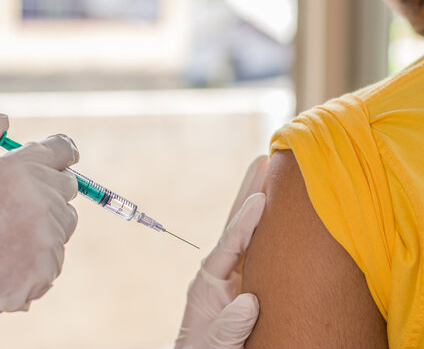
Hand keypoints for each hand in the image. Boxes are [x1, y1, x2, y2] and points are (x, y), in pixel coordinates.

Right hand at [0, 114, 78, 340]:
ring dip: (46, 223)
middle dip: (49, 189)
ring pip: (64, 221)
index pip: (63, 150)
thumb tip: (4, 120)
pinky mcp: (47, 268)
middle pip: (67, 187)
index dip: (61, 153)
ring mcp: (48, 237)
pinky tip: (9, 259)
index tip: (60, 158)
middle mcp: (43, 201)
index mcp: (23, 169)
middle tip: (16, 204)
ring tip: (6, 235)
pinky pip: (56, 254)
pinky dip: (40, 256)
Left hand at [174, 156, 267, 348]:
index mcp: (208, 279)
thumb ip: (228, 325)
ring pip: (249, 229)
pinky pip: (260, 245)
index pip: (228, 244)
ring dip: (261, 199)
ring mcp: (235, 269)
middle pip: (236, 224)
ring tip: (273, 170)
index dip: (244, 222)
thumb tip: (248, 302)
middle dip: (248, 192)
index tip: (259, 198)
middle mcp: (221, 267)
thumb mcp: (214, 342)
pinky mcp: (247, 276)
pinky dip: (269, 224)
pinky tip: (282, 208)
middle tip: (262, 160)